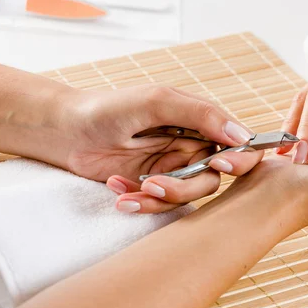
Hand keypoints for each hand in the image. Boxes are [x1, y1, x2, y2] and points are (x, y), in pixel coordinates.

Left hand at [61, 85, 262, 211]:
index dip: (239, 159)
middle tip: (153, 184)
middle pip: (210, 180)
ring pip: (185, 198)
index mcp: (200, 122)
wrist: (64, 130)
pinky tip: (117, 188)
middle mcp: (190, 147)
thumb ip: (201, 114)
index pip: (238, 144)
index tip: (219, 164)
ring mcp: (172, 169)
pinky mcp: (152, 186)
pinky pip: (159, 204)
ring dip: (158, 199)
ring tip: (128, 192)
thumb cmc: (108, 108)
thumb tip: (243, 136)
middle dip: (183, 188)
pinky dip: (139, 201)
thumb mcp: (156, 102)